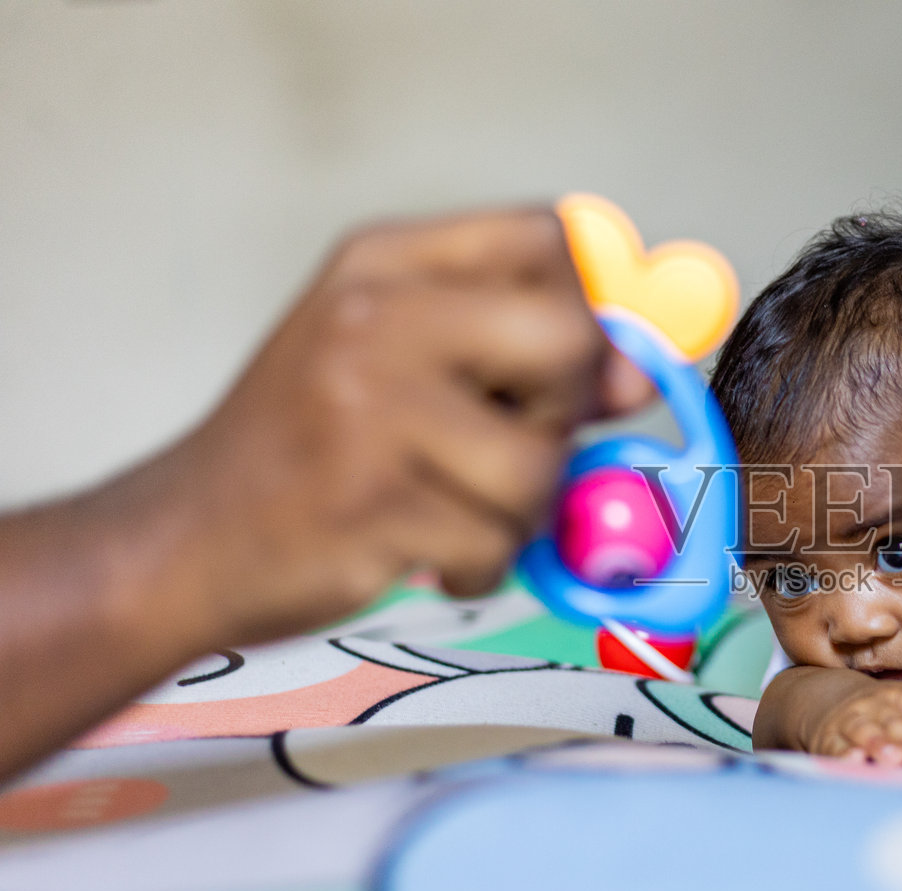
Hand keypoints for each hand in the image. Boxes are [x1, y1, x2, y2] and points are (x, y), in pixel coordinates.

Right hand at [146, 208, 655, 646]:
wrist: (183, 538)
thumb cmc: (306, 449)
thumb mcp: (395, 358)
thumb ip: (521, 351)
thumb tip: (639, 373)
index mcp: (385, 262)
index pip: (546, 235)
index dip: (585, 308)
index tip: (565, 368)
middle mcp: (375, 317)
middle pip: (568, 339)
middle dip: (563, 412)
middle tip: (509, 445)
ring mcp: (368, 408)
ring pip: (540, 464)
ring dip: (517, 510)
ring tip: (453, 508)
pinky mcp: (370, 503)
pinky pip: (497, 543)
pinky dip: (478, 566)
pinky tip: (423, 551)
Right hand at [797, 677, 901, 767]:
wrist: (824, 699)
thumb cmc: (879, 716)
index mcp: (900, 696)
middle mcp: (875, 704)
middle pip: (895, 722)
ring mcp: (849, 719)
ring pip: (865, 731)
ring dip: (880, 744)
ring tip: (893, 759)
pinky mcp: (826, 738)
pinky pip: (835, 745)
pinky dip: (844, 754)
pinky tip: (855, 760)